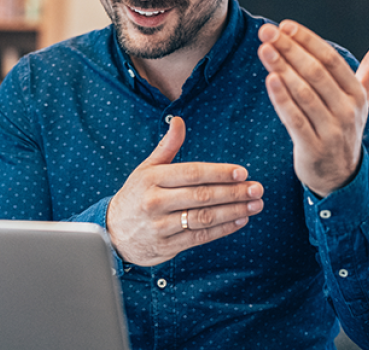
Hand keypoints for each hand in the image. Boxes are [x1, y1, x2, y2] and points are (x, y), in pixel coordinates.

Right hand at [106, 117, 263, 265]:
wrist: (112, 232)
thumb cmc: (136, 195)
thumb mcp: (147, 168)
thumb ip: (167, 147)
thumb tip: (179, 121)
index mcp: (152, 179)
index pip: (192, 173)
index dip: (219, 172)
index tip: (242, 172)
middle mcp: (156, 202)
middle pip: (202, 197)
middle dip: (233, 193)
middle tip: (256, 189)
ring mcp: (160, 227)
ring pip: (204, 218)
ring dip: (233, 212)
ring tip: (255, 205)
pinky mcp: (166, 247)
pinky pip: (199, 238)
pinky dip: (222, 230)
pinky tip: (240, 221)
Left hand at [258, 20, 368, 196]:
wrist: (341, 176)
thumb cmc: (345, 128)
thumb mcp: (361, 99)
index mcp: (357, 94)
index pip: (331, 60)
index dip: (308, 41)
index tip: (285, 25)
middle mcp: (347, 111)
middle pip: (316, 73)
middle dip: (290, 49)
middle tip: (266, 32)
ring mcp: (331, 131)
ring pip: (304, 94)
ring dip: (282, 69)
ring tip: (264, 49)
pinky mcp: (313, 148)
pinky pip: (294, 120)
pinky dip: (281, 99)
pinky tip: (269, 79)